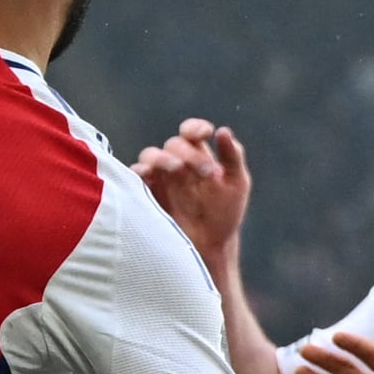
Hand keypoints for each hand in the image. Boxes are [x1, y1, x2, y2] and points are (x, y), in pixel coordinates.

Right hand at [134, 119, 249, 267]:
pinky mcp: (146, 192)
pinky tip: (151, 175)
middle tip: (207, 173)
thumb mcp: (237, 183)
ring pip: (150, 154)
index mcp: (197, 155)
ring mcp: (159, 176)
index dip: (195, 127)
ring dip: (162, 157)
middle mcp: (176, 161)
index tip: (206, 133)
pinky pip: (136, 175)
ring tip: (176, 168)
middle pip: (174, 144)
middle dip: (190, 154)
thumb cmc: (224, 213)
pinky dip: (141, 172)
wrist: (210, 245)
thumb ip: (233, 156)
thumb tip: (223, 131)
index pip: (191, 132)